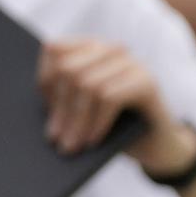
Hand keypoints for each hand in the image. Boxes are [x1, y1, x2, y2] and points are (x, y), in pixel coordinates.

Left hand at [39, 38, 181, 159]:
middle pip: (70, 69)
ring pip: (88, 84)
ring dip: (77, 121)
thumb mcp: (80, 111)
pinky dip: (97, 122)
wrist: (156, 147)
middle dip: (60, 108)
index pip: (55, 50)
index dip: (46, 81)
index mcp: (90, 49)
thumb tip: (39, 106)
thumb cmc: (113, 128)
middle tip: (56, 139)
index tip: (46, 112)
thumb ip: (61, 100)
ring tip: (72, 146)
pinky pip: (109, 97)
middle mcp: (111, 50)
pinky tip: (93, 142)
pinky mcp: (146, 82)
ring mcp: (131, 63)